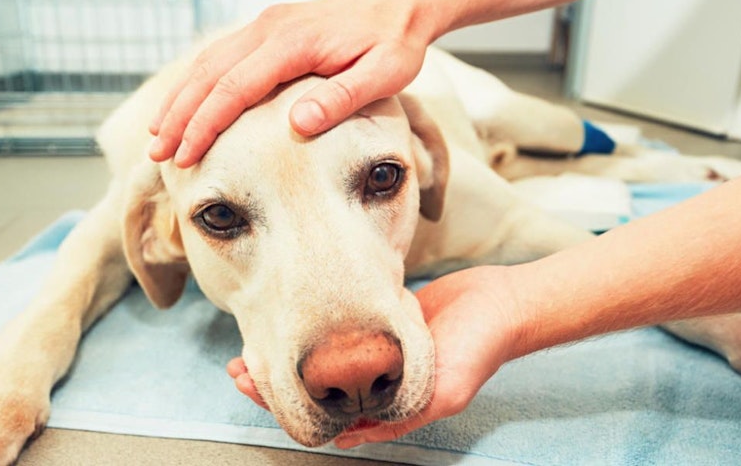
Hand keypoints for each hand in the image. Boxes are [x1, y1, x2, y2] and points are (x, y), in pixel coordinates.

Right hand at [149, 0, 434, 166]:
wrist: (401, 4)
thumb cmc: (395, 43)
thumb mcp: (383, 74)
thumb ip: (340, 98)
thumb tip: (297, 124)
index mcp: (293, 42)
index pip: (234, 87)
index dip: (205, 124)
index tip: (186, 156)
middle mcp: (270, 28)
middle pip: (209, 74)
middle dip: (178, 116)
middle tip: (156, 154)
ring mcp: (265, 25)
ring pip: (207, 62)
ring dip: (179, 99)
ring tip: (158, 135)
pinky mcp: (267, 29)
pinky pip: (220, 55)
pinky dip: (195, 82)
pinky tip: (184, 105)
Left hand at [225, 266, 523, 447]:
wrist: (501, 304)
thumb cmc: (477, 350)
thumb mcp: (443, 393)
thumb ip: (399, 417)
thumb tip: (347, 438)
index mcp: (386, 405)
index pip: (324, 413)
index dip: (284, 403)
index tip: (251, 385)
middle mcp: (375, 382)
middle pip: (312, 388)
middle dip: (273, 380)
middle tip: (239, 367)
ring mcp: (374, 353)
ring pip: (318, 361)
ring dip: (286, 356)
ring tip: (252, 347)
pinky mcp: (377, 324)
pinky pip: (336, 333)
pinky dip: (309, 332)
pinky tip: (287, 323)